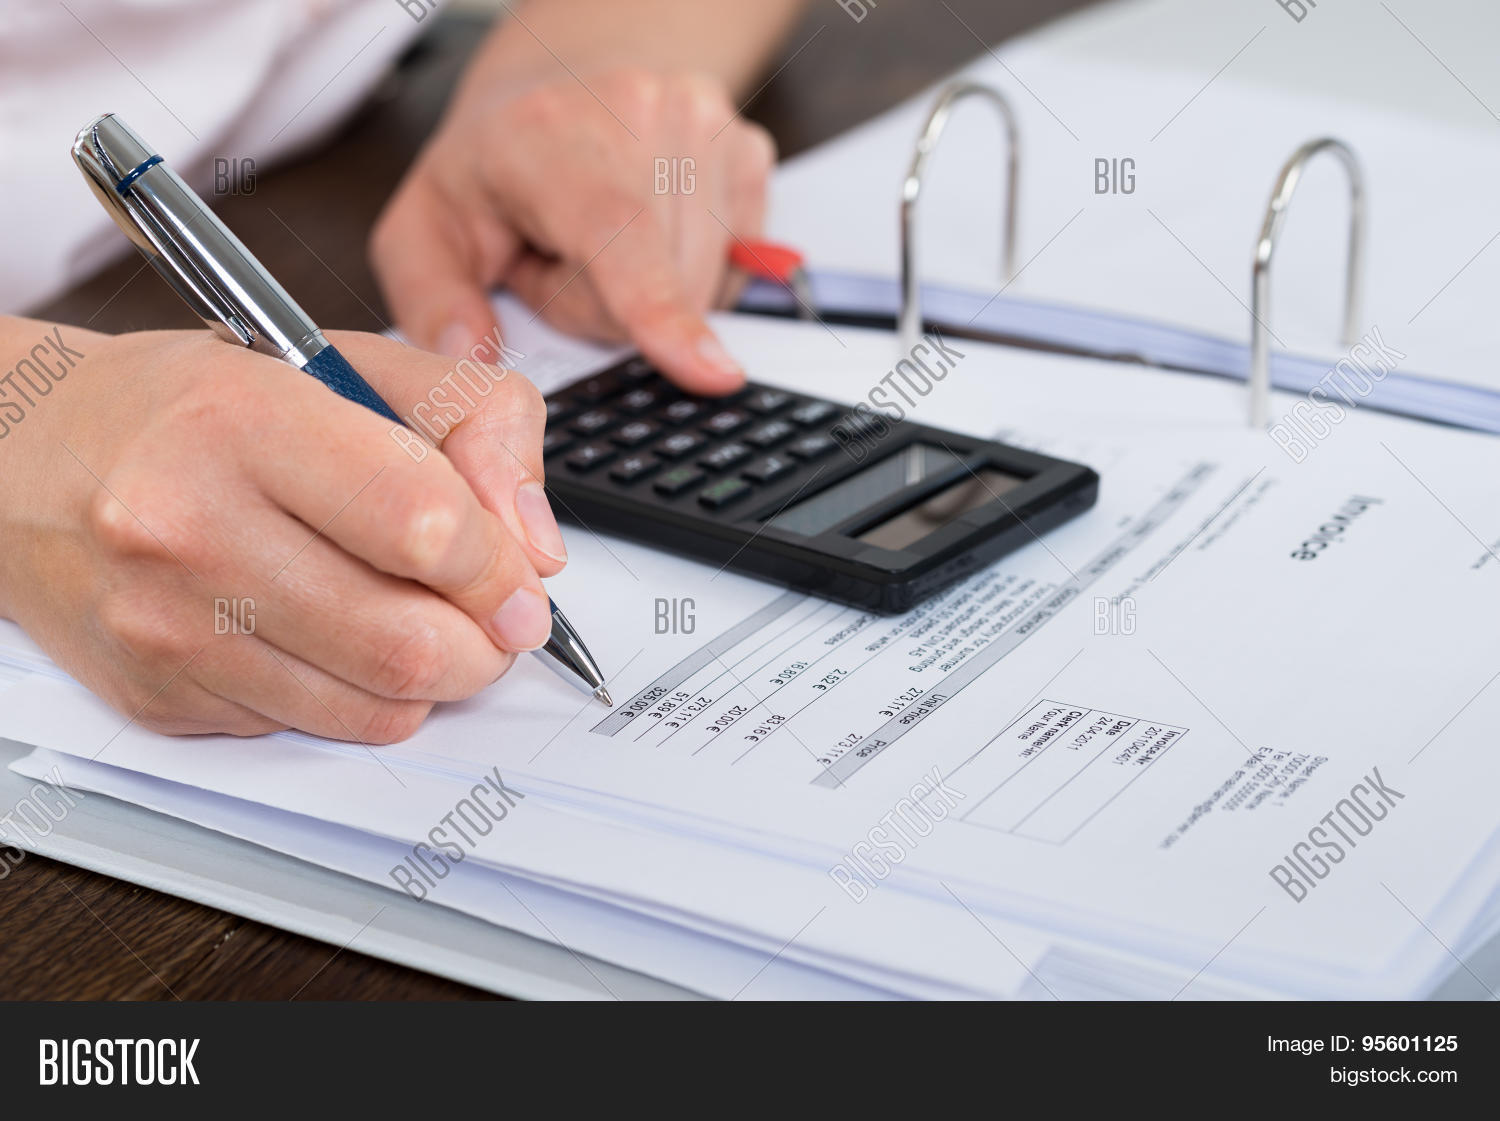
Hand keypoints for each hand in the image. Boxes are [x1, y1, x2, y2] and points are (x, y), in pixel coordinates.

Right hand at [0, 324, 562, 742]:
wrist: (24, 455)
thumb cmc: (195, 407)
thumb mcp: (347, 361)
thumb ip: (476, 422)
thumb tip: (535, 546)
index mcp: (242, 420)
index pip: (422, 523)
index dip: (498, 565)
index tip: (519, 576)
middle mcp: (186, 527)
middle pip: (406, 643)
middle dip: (485, 645)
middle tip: (493, 619)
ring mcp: (164, 625)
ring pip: (371, 706)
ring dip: (434, 680)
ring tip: (425, 625)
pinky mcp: (157, 695)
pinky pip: (312, 728)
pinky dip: (357, 698)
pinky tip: (337, 640)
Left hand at [370, 66, 775, 393]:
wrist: (564, 78)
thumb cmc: (499, 158)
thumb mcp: (428, 224)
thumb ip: (431, 299)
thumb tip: (471, 354)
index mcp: (549, 133)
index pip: (619, 236)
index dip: (664, 312)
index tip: (712, 372)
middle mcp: (641, 111)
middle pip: (659, 289)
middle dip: (605, 306)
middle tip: (560, 255)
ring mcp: (705, 125)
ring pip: (705, 288)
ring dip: (651, 290)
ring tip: (602, 240)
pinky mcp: (748, 152)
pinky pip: (737, 270)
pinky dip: (692, 271)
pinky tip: (651, 231)